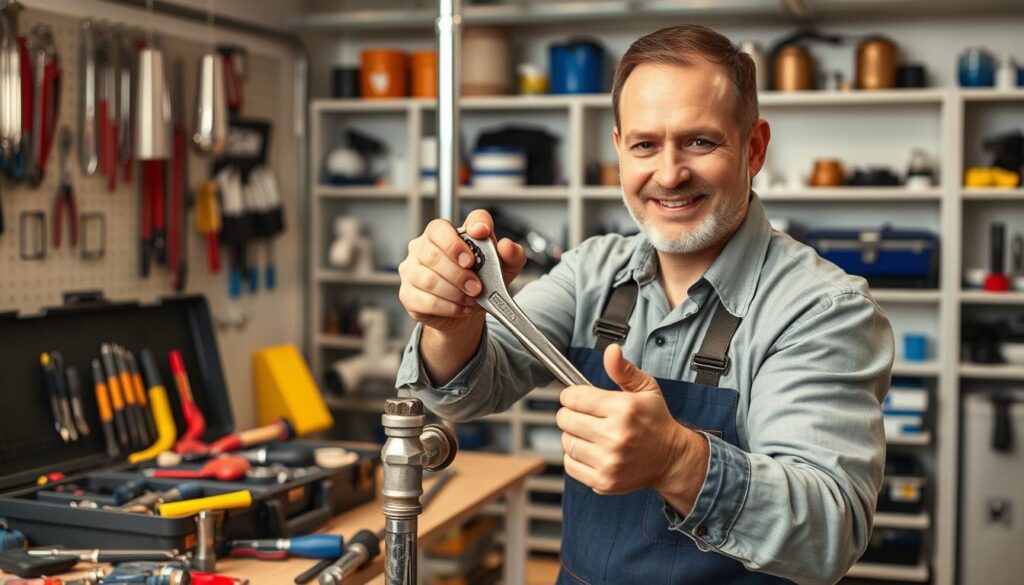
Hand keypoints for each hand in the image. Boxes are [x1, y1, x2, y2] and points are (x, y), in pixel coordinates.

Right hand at [398, 209, 526, 335]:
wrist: (468, 308)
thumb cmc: (481, 279)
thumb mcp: (504, 266)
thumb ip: (511, 253)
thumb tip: (506, 246)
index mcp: (442, 233)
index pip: (441, 227)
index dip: (455, 240)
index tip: (474, 250)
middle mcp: (421, 247)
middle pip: (433, 254)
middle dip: (459, 274)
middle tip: (476, 286)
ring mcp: (410, 270)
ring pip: (428, 279)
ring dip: (455, 292)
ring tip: (470, 299)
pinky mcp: (408, 294)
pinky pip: (425, 301)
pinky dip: (448, 307)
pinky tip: (460, 307)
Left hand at [558, 344, 702, 500]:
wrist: (671, 459)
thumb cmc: (656, 422)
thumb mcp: (646, 389)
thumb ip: (623, 370)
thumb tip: (611, 351)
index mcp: (624, 409)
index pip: (574, 397)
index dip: (571, 394)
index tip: (577, 397)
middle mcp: (615, 436)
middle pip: (565, 419)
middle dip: (570, 413)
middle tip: (584, 415)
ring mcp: (608, 461)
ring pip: (566, 441)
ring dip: (572, 435)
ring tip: (589, 433)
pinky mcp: (603, 481)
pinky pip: (570, 464)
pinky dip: (575, 456)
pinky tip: (590, 450)